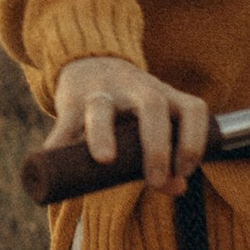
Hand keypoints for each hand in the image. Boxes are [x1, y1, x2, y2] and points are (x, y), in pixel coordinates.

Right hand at [45, 55, 210, 195]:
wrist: (91, 61)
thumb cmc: (130, 106)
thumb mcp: (153, 122)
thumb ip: (167, 155)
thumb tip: (177, 188)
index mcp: (164, 95)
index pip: (192, 109)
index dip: (194, 141)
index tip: (184, 171)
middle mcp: (137, 89)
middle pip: (153, 107)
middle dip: (157, 147)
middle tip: (156, 181)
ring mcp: (102, 92)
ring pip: (102, 108)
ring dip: (104, 134)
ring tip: (105, 159)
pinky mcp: (72, 98)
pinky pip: (65, 121)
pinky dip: (60, 141)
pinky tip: (54, 157)